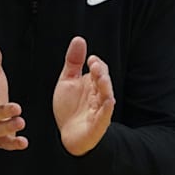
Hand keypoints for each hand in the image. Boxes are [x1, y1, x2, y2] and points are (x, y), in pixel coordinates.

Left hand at [53, 36, 114, 155]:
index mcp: (92, 83)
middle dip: (100, 73)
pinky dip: (107, 109)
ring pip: (107, 96)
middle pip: (104, 81)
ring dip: (105, 87)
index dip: (97, 64)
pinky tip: (108, 101)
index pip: (100, 70)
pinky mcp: (98, 124)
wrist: (67, 135)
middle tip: (94, 66)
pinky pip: (105, 116)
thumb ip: (73, 61)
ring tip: (100, 78)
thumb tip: (79, 39)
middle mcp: (98, 95)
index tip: (90, 59)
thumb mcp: (67, 80)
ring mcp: (100, 109)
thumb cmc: (70, 108)